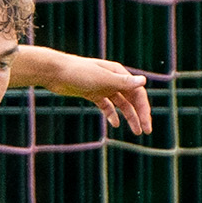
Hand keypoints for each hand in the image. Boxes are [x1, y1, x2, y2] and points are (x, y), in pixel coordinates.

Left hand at [38, 55, 155, 134]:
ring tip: (136, 131)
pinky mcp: (92, 93)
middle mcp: (113, 79)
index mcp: (118, 73)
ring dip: (129, 116)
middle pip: (131, 99)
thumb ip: (123, 82)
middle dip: (139, 114)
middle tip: (145, 130)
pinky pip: (106, 105)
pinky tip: (114, 124)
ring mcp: (102, 87)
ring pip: (120, 104)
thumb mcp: (102, 79)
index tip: (146, 124)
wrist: (55, 72)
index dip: (144, 108)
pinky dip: (111, 114)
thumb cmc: (78, 72)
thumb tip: (143, 81)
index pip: (137, 92)